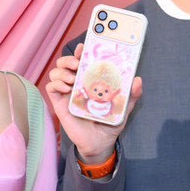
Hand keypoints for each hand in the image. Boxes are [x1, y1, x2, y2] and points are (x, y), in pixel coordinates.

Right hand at [45, 43, 142, 166]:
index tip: (84, 47)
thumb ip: (131, 95)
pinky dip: (56, 84)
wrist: (99, 143)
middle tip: (78, 63)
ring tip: (73, 79)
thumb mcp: (123, 107)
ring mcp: (67, 93)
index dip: (81, 50)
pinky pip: (51, 88)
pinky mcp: (59, 104)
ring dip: (62, 71)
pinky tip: (67, 89)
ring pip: (56, 72)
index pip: (82, 60)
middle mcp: (77, 83)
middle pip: (65, 62)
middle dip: (69, 58)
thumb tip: (138, 80)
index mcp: (90, 80)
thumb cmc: (109, 123)